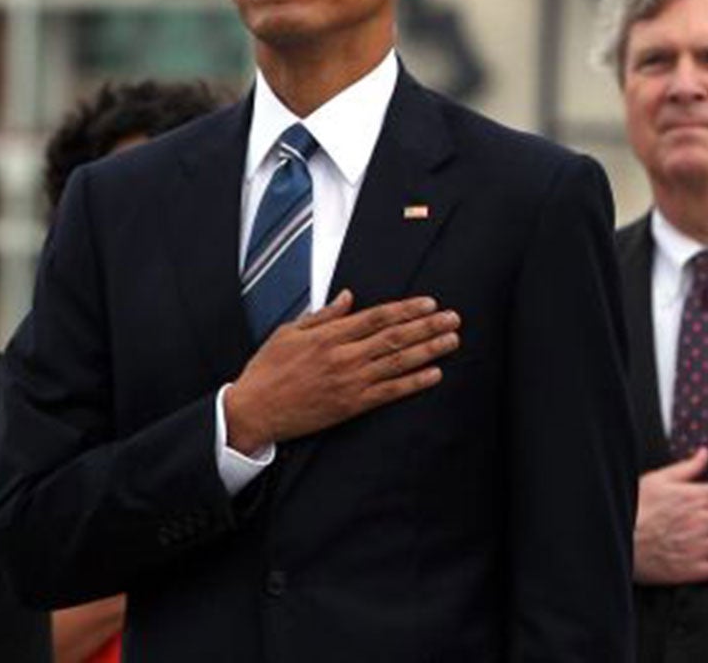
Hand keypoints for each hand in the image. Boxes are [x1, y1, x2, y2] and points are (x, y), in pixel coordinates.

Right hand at [223, 289, 460, 453]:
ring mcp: (349, 381)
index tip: (430, 303)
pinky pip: (389, 392)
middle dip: (428, 325)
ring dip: (429, 350)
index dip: (407, 309)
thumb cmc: (267, 370)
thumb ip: (323, 315)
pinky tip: (434, 374)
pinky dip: (413, 382)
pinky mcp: (350, 405)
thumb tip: (348, 296)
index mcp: (329, 334)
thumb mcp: (289, 332)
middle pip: (395, 336)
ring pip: (397, 362)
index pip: (377, 316)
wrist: (253, 411)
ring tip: (452, 340)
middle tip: (453, 318)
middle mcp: (343, 356)